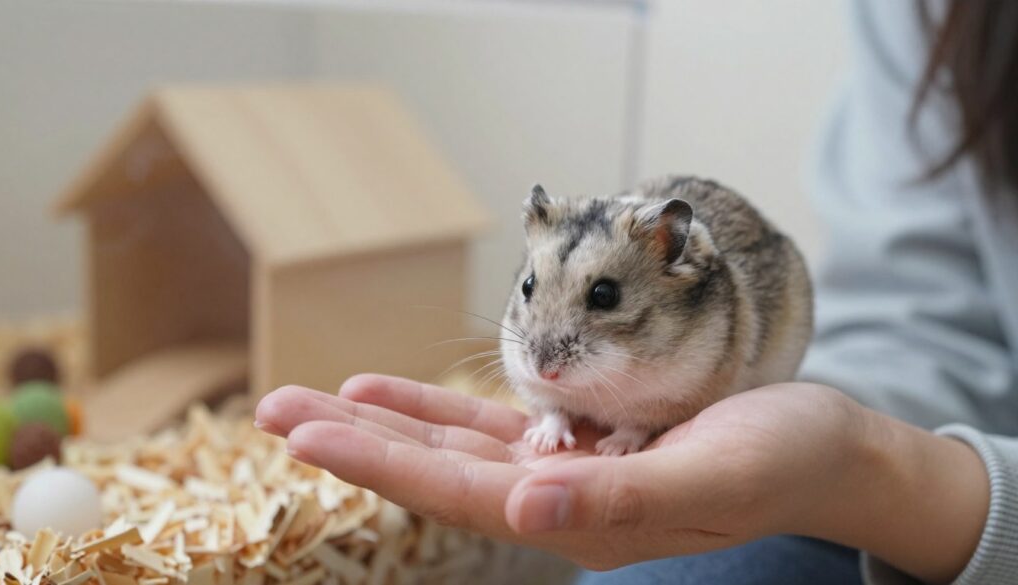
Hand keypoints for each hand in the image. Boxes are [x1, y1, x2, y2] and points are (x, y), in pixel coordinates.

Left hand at [254, 375, 882, 569]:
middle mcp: (557, 499)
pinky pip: (490, 423)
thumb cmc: (781, 460)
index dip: (379, 464)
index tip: (306, 435)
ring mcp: (563, 468)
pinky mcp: (580, 437)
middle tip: (273, 409)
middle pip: (433, 469)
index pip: (457, 494)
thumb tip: (524, 510)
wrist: (827, 450)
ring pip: (449, 444)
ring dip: (380, 420)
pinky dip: (435, 406)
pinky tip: (386, 391)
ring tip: (309, 397)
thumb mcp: (708, 477)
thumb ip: (616, 498)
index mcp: (580, 520)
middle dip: (353, 440)